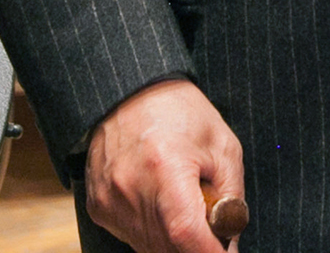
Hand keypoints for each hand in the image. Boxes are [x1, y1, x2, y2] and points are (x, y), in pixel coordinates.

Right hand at [86, 79, 243, 252]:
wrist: (131, 92)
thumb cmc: (181, 114)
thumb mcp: (223, 148)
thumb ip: (231, 200)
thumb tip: (229, 246)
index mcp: (165, 167)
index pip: (186, 233)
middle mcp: (130, 187)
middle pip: (169, 247)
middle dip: (196, 246)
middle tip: (210, 224)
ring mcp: (109, 199)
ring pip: (150, 247)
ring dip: (174, 240)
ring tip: (182, 201)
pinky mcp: (98, 206)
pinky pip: (132, 236)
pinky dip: (152, 230)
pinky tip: (159, 201)